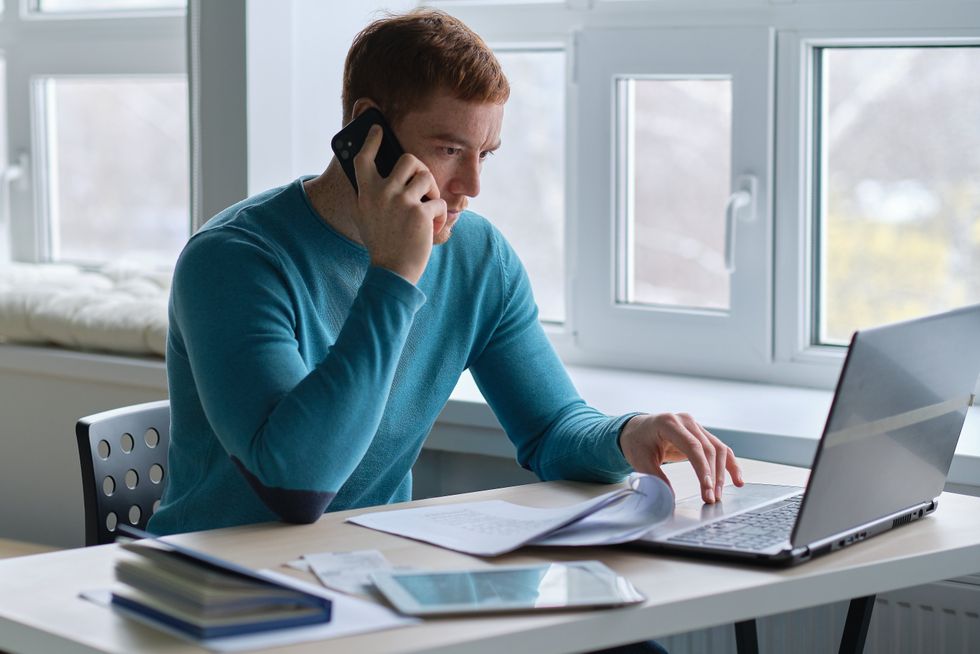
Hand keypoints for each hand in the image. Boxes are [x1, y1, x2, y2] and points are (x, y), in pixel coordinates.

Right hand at [352, 124, 447, 283]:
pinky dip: (438, 216)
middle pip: (408, 159)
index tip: (378, 129)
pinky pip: (437, 203)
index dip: (371, 140)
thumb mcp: (364, 216)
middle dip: (420, 169)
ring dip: (432, 191)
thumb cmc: (381, 242)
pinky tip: (431, 229)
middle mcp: (381, 192)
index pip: (364, 158)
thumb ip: (364, 194)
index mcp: (365, 192)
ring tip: (429, 207)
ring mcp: (401, 201)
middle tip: (422, 184)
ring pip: (426, 177)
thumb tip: (366, 172)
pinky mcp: (420, 213)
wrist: (393, 270)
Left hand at [619, 413, 743, 503]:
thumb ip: (654, 477)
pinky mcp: (702, 435)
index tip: (707, 489)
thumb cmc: (637, 442)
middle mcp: (686, 421)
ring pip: (718, 449)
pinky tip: (737, 480)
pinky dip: (730, 465)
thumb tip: (669, 497)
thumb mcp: (639, 460)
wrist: (637, 430)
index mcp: (669, 423)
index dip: (702, 468)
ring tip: (718, 495)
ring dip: (722, 474)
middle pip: (708, 449)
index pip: (692, 446)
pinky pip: (721, 449)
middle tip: (711, 498)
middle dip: (712, 476)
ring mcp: (696, 426)